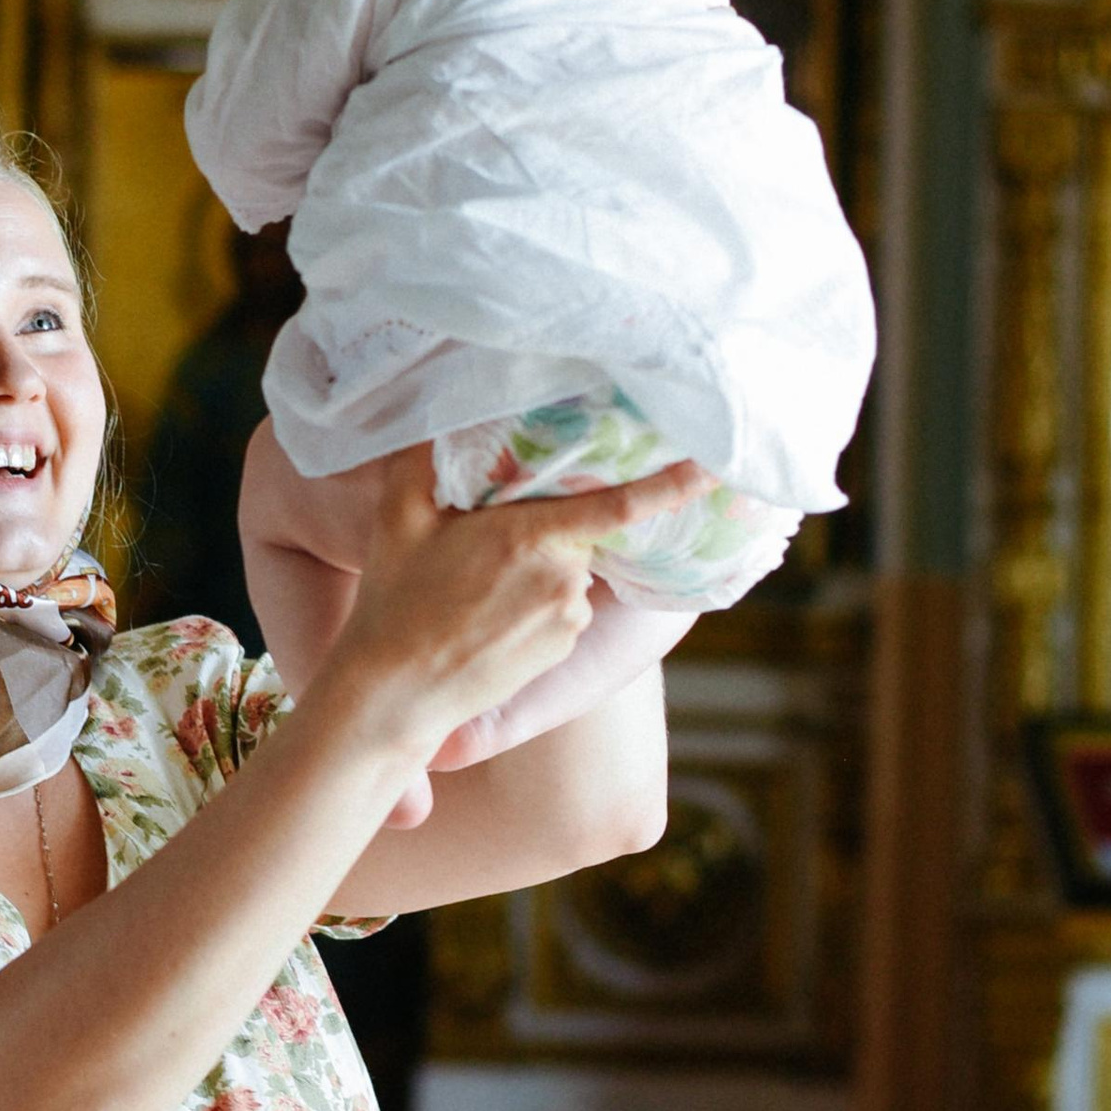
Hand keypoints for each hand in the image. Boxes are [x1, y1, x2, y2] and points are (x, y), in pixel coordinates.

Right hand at [323, 450, 705, 775]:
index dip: (674, 484)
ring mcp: (569, 618)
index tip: (716, 464)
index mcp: (532, 537)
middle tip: (484, 538)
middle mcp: (564, 578)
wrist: (396, 692)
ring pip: (569, 569)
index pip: (622, 504)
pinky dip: (535, 601)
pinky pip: (563, 606)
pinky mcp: (564, 649)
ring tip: (475, 585)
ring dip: (538, 565)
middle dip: (544, 523)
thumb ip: (425, 459)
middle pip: (577, 529)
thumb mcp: (400, 516)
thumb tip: (441, 418)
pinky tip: (487, 614)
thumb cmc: (394, 601)